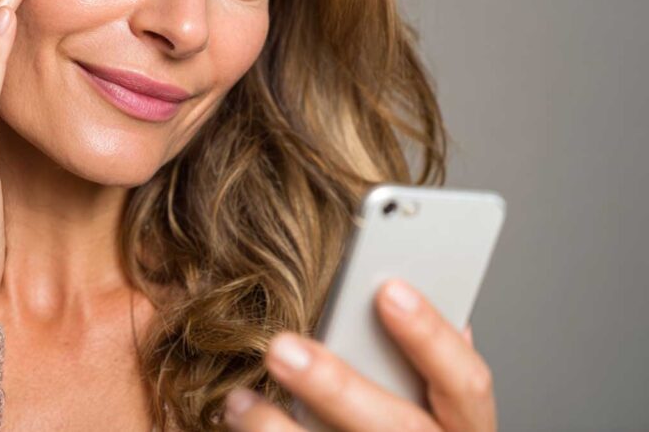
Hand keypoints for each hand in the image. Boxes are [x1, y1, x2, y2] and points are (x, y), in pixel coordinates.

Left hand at [222, 278, 495, 430]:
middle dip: (337, 386)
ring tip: (237, 399)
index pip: (465, 380)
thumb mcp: (422, 397)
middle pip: (398, 426)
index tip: (389, 289)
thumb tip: (386, 284)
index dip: (431, 335)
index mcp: (463, 425)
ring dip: (280, 430)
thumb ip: (411, 356)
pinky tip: (235, 418)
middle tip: (280, 348)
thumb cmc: (394, 425)